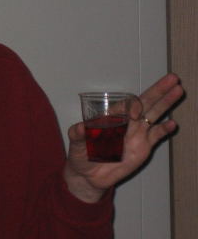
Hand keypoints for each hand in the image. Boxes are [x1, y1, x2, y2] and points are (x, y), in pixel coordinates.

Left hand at [63, 73, 183, 202]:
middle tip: (172, 79)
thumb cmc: (80, 154)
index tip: (133, 114)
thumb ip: (79, 133)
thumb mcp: (76, 142)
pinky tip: (172, 123)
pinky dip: (164, 130)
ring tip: (178, 90)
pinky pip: (156, 135)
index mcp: (111, 117)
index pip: (125, 105)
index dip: (131, 105)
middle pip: (145, 103)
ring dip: (166, 103)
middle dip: (158, 91)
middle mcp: (126, 122)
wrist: (89, 175)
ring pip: (154, 114)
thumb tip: (82, 128)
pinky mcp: (143, 147)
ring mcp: (136, 133)